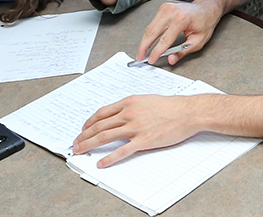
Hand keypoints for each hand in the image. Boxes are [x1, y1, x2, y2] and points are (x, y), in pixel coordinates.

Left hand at [73, 94, 202, 167]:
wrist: (187, 112)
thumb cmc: (171, 106)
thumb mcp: (146, 100)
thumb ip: (132, 107)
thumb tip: (120, 115)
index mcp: (128, 102)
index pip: (102, 113)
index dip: (89, 122)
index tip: (83, 129)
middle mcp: (129, 114)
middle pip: (99, 126)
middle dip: (84, 136)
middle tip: (76, 144)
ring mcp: (135, 127)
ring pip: (105, 137)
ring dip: (89, 145)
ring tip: (80, 151)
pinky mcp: (143, 141)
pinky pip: (121, 151)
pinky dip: (109, 158)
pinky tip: (101, 163)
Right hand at [135, 0, 221, 65]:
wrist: (207, 8)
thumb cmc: (205, 23)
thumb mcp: (198, 41)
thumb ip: (183, 51)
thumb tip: (170, 59)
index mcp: (181, 20)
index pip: (165, 40)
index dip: (156, 52)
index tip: (151, 60)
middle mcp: (171, 12)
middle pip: (152, 32)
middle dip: (144, 47)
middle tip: (140, 57)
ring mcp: (166, 8)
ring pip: (150, 27)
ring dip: (144, 41)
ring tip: (142, 52)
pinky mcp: (163, 8)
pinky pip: (152, 23)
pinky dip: (149, 34)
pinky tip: (147, 42)